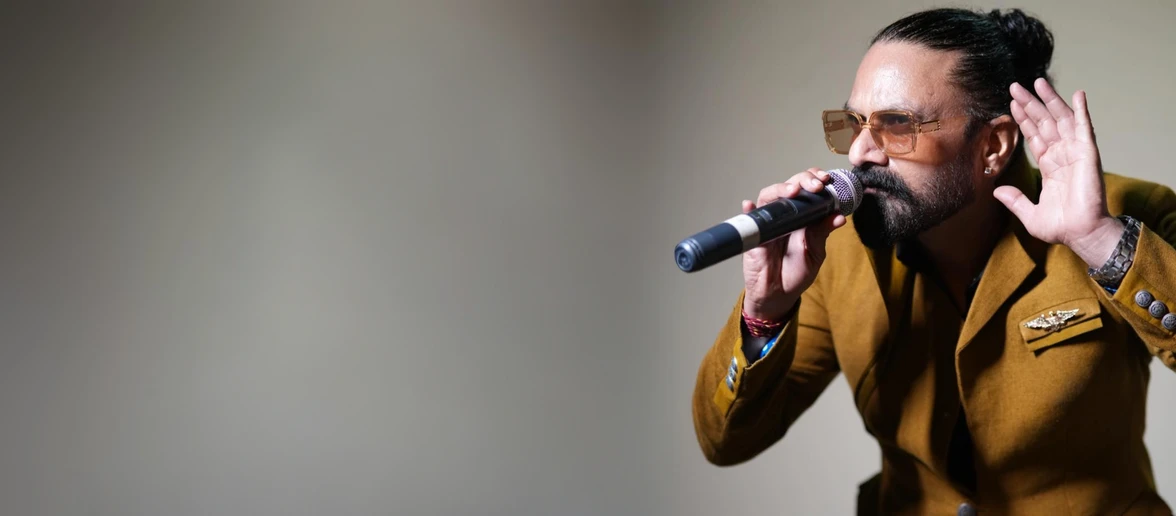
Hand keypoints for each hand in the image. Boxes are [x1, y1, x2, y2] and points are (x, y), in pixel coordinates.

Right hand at [742, 169, 846, 320]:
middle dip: (804, 180)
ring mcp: (768, 222)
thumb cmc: (796, 272)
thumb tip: (839, 216)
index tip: (827, 181)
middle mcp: (785, 214)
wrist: (779, 294)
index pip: (809, 190)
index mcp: (804, 216)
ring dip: (780, 189)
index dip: (816, 180)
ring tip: (793, 191)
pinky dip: (749, 210)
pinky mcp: (754, 234)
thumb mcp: (815, 253)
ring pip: (770, 196)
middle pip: (790, 186)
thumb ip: (822, 233)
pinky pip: (749, 218)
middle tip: (815, 185)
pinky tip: (750, 205)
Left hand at [995, 78, 1121, 266]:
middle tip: (1016, 86)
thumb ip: (1015, 200)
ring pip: (1060, 120)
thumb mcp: (1030, 214)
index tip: (1012, 104)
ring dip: (1050, 100)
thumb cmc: (1061, 227)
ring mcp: (1075, 152)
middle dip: (1031, 104)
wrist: (1081, 234)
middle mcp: (1062, 155)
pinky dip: (1081, 110)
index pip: (1034, 136)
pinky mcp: (1088, 154)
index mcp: (1050, 166)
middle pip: (1044, 122)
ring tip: (1038, 82)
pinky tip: (1077, 94)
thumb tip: (996, 191)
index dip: (1024, 120)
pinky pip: (1085, 128)